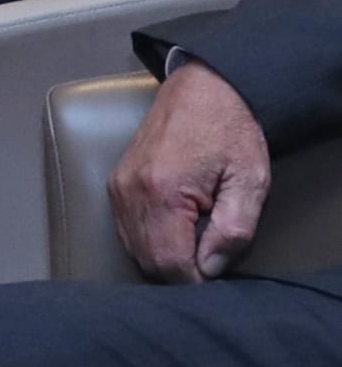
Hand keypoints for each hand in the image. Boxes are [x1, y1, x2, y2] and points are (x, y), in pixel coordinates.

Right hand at [113, 60, 272, 281]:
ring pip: (134, 249)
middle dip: (181, 270)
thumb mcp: (249, 181)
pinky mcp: (115, 184)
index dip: (197, 279)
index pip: (170, 263)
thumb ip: (234, 230)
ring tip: (196, 238)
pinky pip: (127, 230)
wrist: (203, 88)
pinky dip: (150, 240)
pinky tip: (176, 227)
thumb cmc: (229, 129)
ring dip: (164, 256)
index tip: (217, 268)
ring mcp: (118, 187)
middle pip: (148, 261)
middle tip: (211, 254)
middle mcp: (130, 191)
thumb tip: (211, 267)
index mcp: (162, 191)